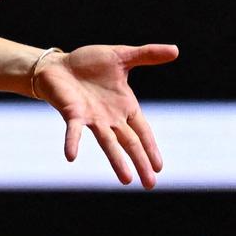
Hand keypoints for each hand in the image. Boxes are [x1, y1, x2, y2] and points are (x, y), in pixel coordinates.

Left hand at [32, 43, 178, 187]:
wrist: (59, 64)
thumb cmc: (89, 64)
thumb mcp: (122, 56)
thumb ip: (147, 55)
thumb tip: (176, 50)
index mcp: (124, 106)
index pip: (142, 131)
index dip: (151, 147)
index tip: (159, 167)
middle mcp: (110, 118)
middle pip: (129, 142)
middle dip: (140, 162)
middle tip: (149, 184)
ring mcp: (91, 118)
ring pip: (107, 142)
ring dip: (116, 160)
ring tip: (126, 180)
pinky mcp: (73, 114)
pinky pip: (73, 131)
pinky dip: (73, 142)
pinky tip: (70, 156)